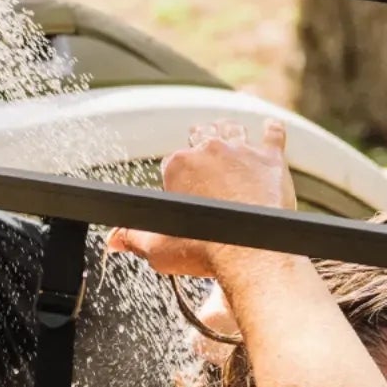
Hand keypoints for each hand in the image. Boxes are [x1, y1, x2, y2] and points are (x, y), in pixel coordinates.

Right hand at [109, 119, 293, 277]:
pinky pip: (272, 134)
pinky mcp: (270, 159)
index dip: (178, 176)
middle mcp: (209, 150)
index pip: (173, 161)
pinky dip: (271, 131)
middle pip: (202, 137)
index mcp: (178, 165)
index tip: (185, 191)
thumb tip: (114, 239)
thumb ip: (132, 237)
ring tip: (230, 136)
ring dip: (230, 133)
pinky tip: (269, 129)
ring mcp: (242, 151)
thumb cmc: (205, 251)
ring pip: (233, 130)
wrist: (252, 256)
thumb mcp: (157, 247)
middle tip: (205, 159)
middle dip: (201, 145)